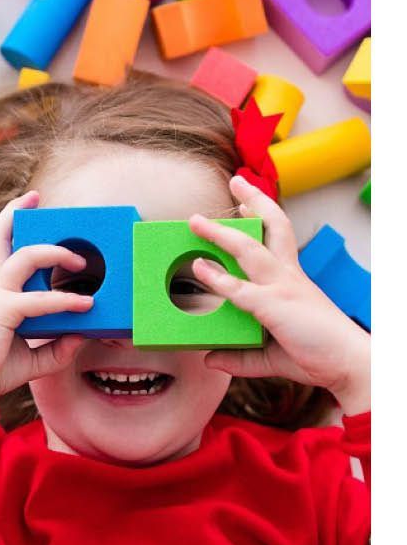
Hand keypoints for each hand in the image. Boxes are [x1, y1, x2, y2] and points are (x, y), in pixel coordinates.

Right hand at [0, 191, 91, 394]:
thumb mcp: (32, 359)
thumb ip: (56, 348)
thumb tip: (82, 336)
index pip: (1, 251)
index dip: (10, 225)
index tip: (27, 206)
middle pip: (0, 238)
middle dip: (16, 213)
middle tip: (36, 197)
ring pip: (25, 257)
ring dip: (56, 253)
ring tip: (81, 262)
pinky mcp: (1, 311)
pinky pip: (38, 300)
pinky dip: (63, 300)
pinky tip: (84, 305)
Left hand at [188, 176, 370, 413]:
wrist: (348, 364)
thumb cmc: (316, 355)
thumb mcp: (270, 357)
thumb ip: (239, 357)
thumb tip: (210, 359)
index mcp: (292, 280)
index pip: (278, 237)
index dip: (263, 216)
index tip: (246, 201)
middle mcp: (288, 276)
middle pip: (272, 227)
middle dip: (254, 200)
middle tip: (236, 180)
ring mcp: (282, 288)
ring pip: (249, 250)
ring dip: (220, 233)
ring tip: (195, 221)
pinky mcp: (275, 306)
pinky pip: (241, 289)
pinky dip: (219, 278)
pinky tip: (200, 267)